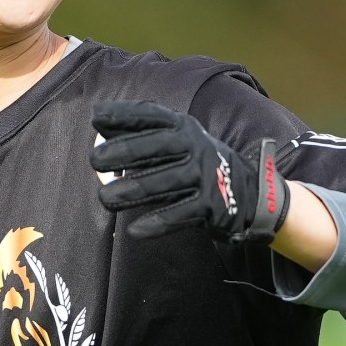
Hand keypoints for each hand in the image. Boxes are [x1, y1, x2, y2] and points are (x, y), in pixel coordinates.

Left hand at [90, 100, 285, 243]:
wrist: (250, 191)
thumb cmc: (196, 162)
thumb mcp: (176, 139)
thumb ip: (140, 132)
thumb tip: (98, 121)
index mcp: (183, 127)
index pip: (152, 116)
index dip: (125, 114)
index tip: (96, 116)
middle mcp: (195, 147)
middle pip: (158, 146)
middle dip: (125, 151)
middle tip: (95, 159)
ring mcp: (204, 176)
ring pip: (165, 182)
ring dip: (133, 190)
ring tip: (105, 199)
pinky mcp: (211, 206)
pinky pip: (180, 215)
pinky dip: (158, 223)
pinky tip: (135, 230)